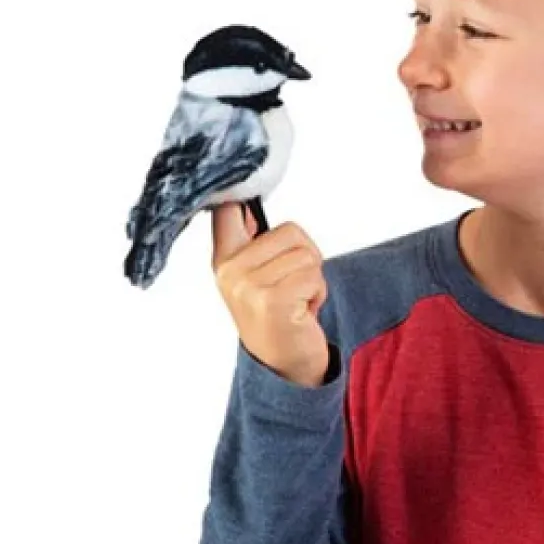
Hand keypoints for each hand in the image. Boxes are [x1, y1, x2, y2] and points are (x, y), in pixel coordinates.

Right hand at [211, 203, 330, 386]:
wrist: (286, 366)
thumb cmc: (278, 315)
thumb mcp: (255, 277)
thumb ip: (250, 242)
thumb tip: (243, 203)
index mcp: (224, 259)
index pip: (226, 210)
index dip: (238, 189)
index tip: (238, 178)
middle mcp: (231, 272)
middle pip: (291, 231)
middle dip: (306, 257)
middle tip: (294, 286)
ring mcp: (249, 287)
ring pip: (306, 255)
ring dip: (314, 279)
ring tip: (298, 301)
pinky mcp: (272, 301)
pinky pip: (314, 276)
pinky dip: (319, 294)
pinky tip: (303, 312)